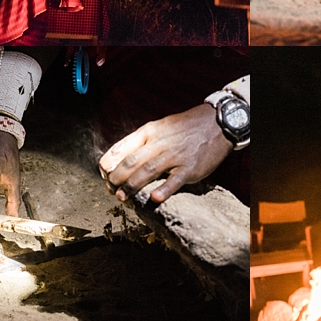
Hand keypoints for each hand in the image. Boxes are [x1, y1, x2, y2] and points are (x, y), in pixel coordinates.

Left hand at [99, 103, 230, 203]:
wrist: (218, 122)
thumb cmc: (187, 126)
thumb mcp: (162, 126)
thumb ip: (142, 140)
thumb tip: (121, 156)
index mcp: (151, 131)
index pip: (124, 146)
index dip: (110, 161)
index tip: (102, 172)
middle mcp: (160, 143)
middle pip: (132, 161)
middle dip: (117, 177)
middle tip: (108, 188)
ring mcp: (176, 156)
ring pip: (149, 171)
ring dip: (132, 185)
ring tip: (121, 197)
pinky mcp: (190, 168)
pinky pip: (175, 180)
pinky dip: (164, 189)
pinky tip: (154, 198)